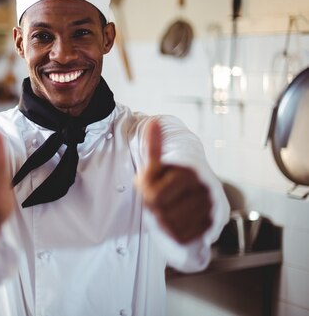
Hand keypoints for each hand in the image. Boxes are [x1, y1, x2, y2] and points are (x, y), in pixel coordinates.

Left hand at [136, 119, 212, 243]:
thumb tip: (152, 122)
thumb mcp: (157, 164)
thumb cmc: (169, 178)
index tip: (149, 188)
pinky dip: (174, 232)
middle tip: (158, 201)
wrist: (192, 191)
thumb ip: (153, 146)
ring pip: (172, 227)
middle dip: (154, 209)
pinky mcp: (212, 224)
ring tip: (167, 209)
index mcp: (188, 172)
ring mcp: (210, 208)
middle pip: (162, 214)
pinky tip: (176, 220)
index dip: (145, 195)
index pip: (153, 197)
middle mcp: (204, 190)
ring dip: (163, 221)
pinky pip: (183, 236)